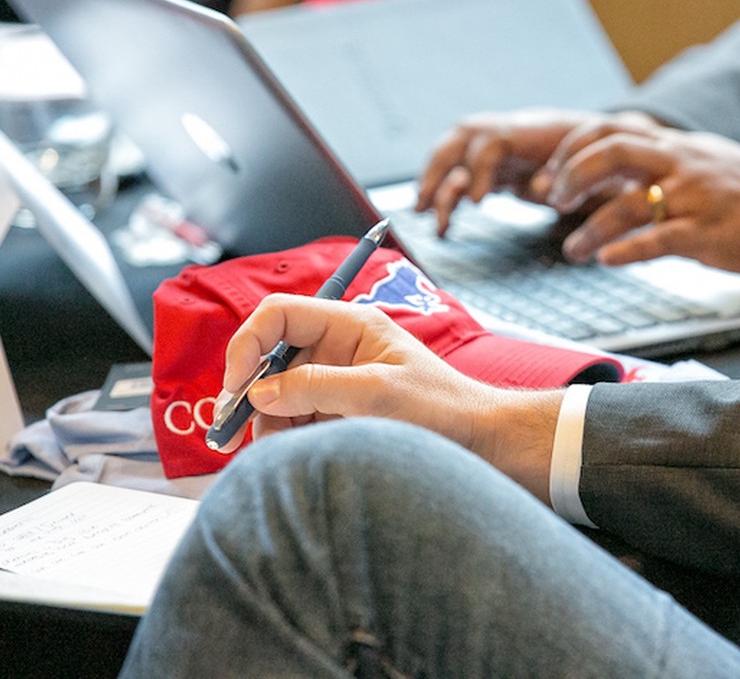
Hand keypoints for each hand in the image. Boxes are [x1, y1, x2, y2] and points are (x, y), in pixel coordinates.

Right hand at [219, 294, 562, 501]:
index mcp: (349, 325)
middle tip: (230, 434)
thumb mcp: (377, 394)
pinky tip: (289, 455)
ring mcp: (336, 379)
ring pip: (279, 393)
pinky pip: (297, 417)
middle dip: (250, 392)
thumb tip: (259, 392)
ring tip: (273, 452)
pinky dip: (285, 435)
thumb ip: (316, 387)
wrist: (478, 441)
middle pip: (272, 358)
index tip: (235, 388)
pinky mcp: (338, 410)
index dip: (248, 345)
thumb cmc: (442, 407)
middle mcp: (337, 347)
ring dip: (268, 421)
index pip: (278, 315)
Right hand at [416, 108, 604, 234]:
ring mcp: (505, 149)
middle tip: (425, 202)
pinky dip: (451, 199)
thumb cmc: (615, 161)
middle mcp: (514, 133)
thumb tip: (542, 187)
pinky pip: (466, 178)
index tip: (476, 201)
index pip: (494, 140)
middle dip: (438, 168)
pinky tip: (444, 226)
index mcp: (537, 131)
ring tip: (422, 211)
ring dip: (435, 180)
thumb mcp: (603, 168)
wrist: (621, 151)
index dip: (479, 167)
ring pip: (457, 154)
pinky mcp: (503, 169)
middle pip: (462, 138)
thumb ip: (574, 176)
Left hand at [539, 116, 739, 273]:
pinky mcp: (705, 232)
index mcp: (673, 146)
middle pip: (610, 152)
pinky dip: (626, 251)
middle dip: (571, 176)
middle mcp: (678, 164)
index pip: (609, 130)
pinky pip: (657, 240)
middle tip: (553, 202)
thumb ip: (658, 164)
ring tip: (572, 250)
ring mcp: (691, 197)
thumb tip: (614, 173)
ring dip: (590, 229)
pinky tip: (606, 260)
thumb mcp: (700, 163)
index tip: (550, 175)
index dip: (571, 149)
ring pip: (627, 204)